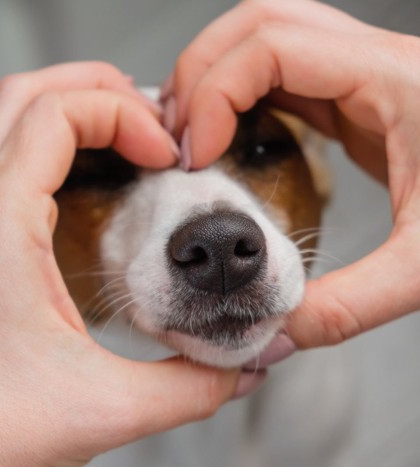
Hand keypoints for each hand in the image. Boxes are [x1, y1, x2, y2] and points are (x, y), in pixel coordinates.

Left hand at [0, 62, 242, 466]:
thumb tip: (245, 366)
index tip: (165, 153)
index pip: (55, 113)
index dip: (123, 114)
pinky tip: (87, 186)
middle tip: (148, 115)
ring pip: (6, 124)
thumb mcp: (106, 407)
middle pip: (22, 95)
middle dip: (92, 88)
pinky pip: (2, 165)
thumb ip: (192, 385)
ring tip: (126, 137)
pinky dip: (48, 151)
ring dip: (68, 114)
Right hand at [162, 0, 419, 349]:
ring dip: (216, 75)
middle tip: (178, 134)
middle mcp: (376, 63)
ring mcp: (365, 74)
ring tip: (191, 130)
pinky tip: (226, 136)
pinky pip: (282, 72)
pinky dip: (239, 94)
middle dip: (201, 71)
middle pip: (260, 21)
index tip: (195, 153)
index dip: (214, 92)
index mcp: (396, 81)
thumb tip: (278, 331)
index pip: (273, 46)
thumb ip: (350, 303)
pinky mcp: (357, 98)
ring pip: (267, 36)